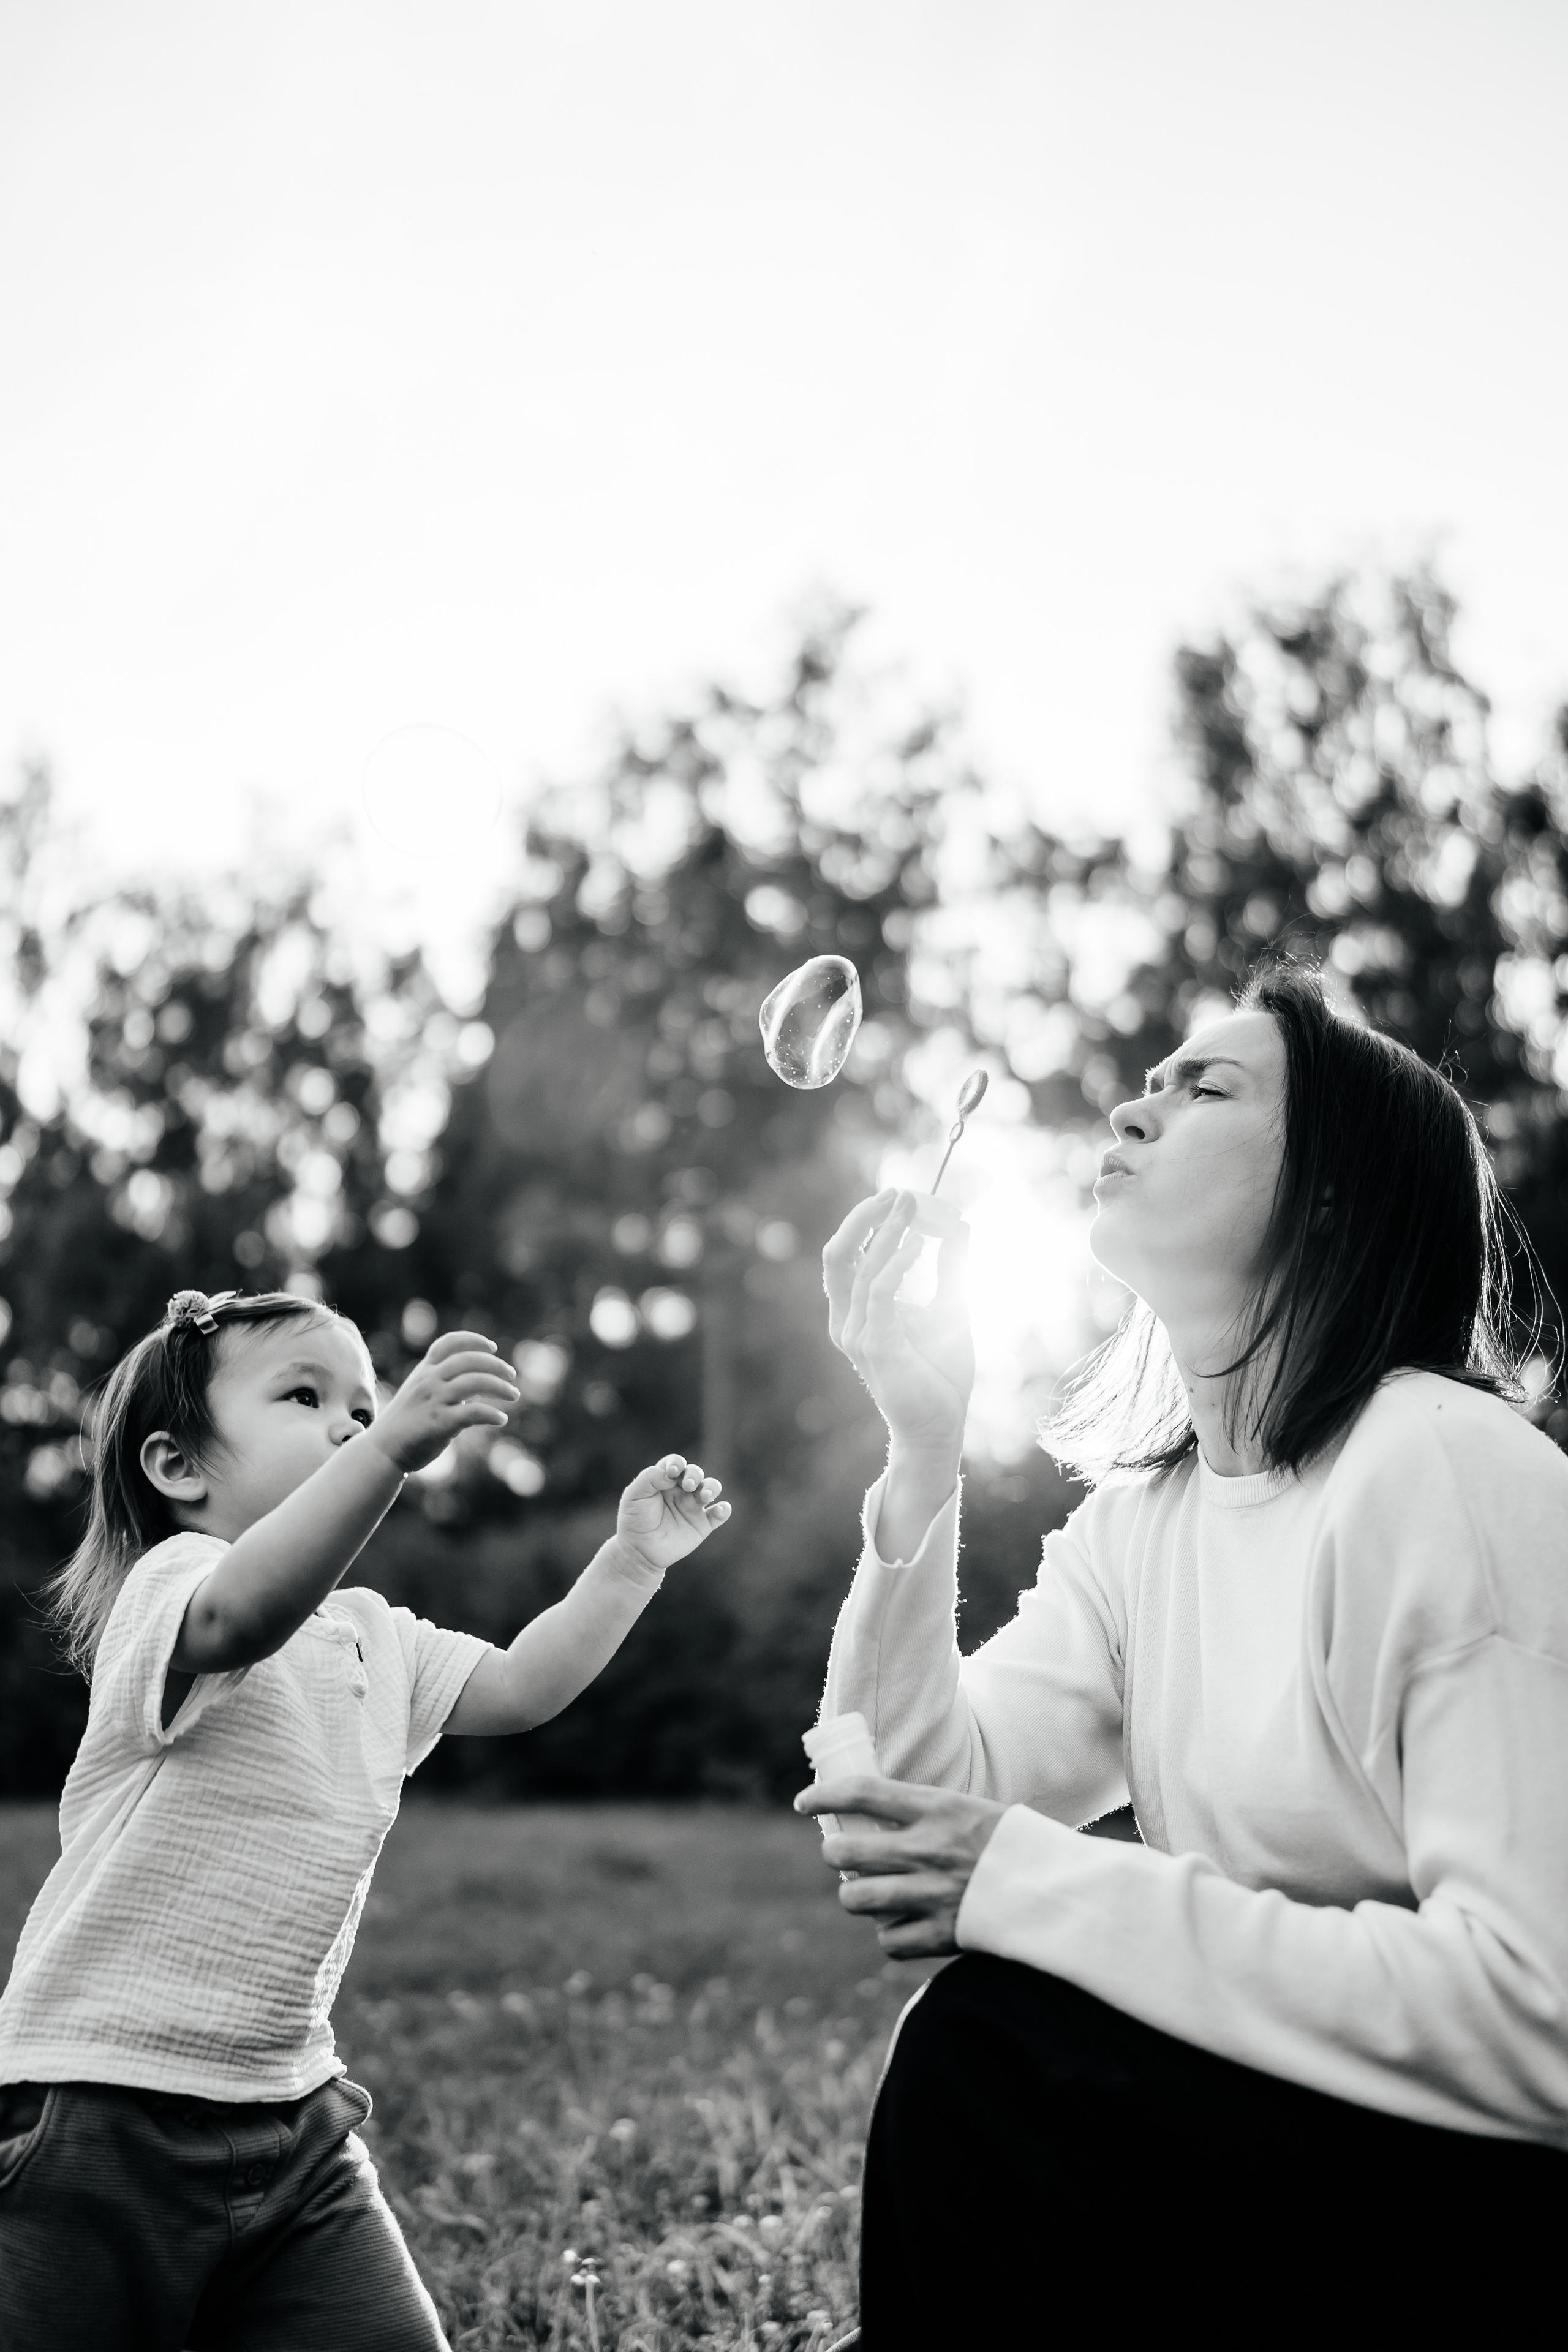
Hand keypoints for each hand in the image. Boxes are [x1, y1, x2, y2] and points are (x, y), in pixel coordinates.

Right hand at [369, 1330, 520, 1474]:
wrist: (384, 1450)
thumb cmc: (406, 1423)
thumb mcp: (420, 1394)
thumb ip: (445, 1384)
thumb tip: (478, 1383)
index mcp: (424, 1371)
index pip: (448, 1343)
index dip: (473, 1340)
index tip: (492, 1347)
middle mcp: (429, 1381)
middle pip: (469, 1360)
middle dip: (496, 1365)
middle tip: (512, 1375)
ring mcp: (434, 1400)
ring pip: (475, 1382)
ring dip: (500, 1387)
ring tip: (514, 1395)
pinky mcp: (439, 1423)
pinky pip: (473, 1412)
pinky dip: (492, 1414)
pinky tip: (501, 1419)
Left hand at [615, 1455, 730, 1572]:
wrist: (639, 1551)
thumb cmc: (634, 1520)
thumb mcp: (634, 1495)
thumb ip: (650, 1478)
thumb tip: (672, 1474)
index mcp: (665, 1480)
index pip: (676, 1464)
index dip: (677, 1463)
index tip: (673, 1471)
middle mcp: (681, 1491)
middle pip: (695, 1473)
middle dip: (694, 1475)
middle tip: (688, 1485)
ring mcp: (693, 1507)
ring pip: (711, 1488)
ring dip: (712, 1487)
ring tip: (705, 1496)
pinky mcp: (702, 1525)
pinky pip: (719, 1514)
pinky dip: (724, 1510)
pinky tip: (720, 1509)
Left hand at [794, 1771, 1006, 1956]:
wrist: (1059, 1890)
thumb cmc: (1011, 1845)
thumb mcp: (970, 1810)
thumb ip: (926, 1813)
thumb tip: (875, 1812)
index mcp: (939, 1808)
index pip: (862, 1792)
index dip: (824, 1795)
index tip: (804, 1802)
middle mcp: (929, 1849)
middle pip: (845, 1851)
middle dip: (833, 1852)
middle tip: (839, 1853)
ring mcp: (933, 1894)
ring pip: (856, 1898)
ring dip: (854, 1895)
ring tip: (864, 1891)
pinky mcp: (942, 1935)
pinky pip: (887, 1940)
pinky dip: (888, 1933)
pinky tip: (899, 1923)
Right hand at [821, 1190, 973, 1455]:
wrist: (942, 1425)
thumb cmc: (941, 1373)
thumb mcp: (952, 1306)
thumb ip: (951, 1268)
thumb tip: (960, 1226)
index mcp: (858, 1310)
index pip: (849, 1253)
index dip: (868, 1220)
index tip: (901, 1196)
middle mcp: (848, 1319)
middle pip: (838, 1254)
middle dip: (864, 1218)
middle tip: (897, 1193)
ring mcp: (857, 1334)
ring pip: (861, 1268)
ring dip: (886, 1233)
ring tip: (911, 1208)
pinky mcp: (876, 1346)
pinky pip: (879, 1294)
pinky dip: (897, 1264)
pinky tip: (919, 1244)